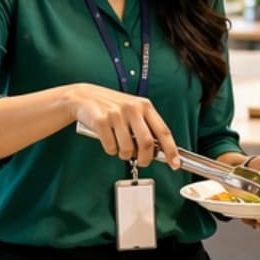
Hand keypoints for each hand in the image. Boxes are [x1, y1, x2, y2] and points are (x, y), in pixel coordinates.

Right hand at [61, 84, 178, 167]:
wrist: (83, 96)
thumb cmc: (111, 106)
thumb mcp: (133, 109)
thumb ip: (146, 126)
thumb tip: (160, 151)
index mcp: (144, 105)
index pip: (163, 131)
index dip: (171, 150)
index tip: (175, 163)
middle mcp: (132, 108)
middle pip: (147, 143)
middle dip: (145, 159)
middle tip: (142, 162)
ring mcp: (115, 114)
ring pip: (128, 149)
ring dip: (125, 155)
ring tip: (120, 147)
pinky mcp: (100, 121)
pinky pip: (111, 148)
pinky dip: (111, 151)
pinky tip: (108, 141)